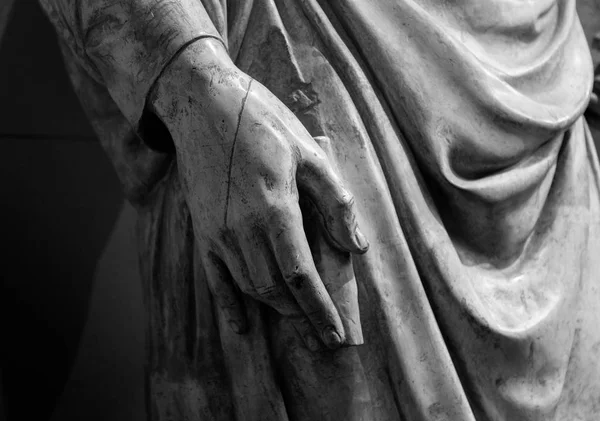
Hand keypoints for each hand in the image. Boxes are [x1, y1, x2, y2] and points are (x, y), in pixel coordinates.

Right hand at [149, 38, 368, 348]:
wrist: (203, 105)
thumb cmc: (262, 124)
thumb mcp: (310, 152)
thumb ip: (335, 202)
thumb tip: (355, 246)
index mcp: (275, 209)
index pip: (301, 276)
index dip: (320, 309)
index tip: (335, 333)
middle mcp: (243, 230)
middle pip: (275, 290)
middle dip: (302, 315)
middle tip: (322, 329)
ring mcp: (218, 234)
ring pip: (250, 287)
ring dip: (276, 308)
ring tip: (298, 316)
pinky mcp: (203, 232)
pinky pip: (215, 281)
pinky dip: (231, 307)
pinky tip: (243, 328)